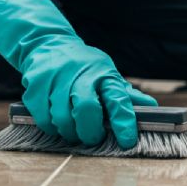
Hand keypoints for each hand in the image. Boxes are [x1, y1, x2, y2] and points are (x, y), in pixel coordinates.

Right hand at [0, 0, 156, 147]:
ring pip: (62, 118)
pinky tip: (55, 122)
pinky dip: (50, 127)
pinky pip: (43, 118)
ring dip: (69, 132)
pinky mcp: (36, 84)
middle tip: (91, 138)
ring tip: (72, 130)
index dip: (124, 122)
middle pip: (86, 109)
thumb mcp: (107, 74)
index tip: (127, 141)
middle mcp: (81, 74)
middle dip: (89, 132)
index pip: (118, 99)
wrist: (48, 43)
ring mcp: (56, 78)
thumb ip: (125, 94)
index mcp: (104, 73)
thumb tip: (151, 108)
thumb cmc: (83, 66)